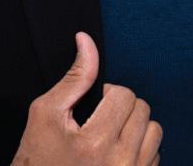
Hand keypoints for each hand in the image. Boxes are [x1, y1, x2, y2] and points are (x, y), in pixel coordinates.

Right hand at [10, 31, 161, 165]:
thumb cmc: (36, 160)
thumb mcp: (46, 115)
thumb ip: (75, 77)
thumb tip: (86, 39)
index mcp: (95, 142)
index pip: (124, 94)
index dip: (106, 93)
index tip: (91, 107)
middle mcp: (120, 163)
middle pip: (142, 110)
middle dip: (122, 108)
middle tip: (99, 120)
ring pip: (154, 131)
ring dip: (136, 127)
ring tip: (111, 136)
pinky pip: (156, 156)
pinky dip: (141, 150)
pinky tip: (118, 154)